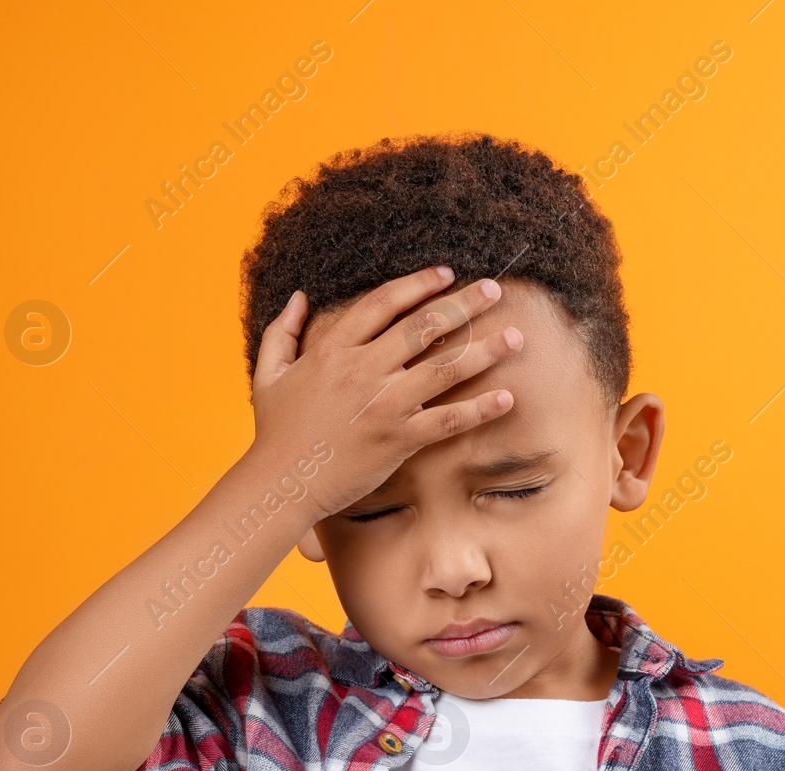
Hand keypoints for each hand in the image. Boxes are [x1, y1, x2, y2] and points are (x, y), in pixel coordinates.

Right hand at [247, 266, 521, 519]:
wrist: (280, 483)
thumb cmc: (275, 431)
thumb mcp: (267, 373)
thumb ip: (282, 331)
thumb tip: (300, 298)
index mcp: (333, 350)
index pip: (383, 303)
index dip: (418, 284)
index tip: (446, 274)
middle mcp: (362, 370)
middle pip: (423, 327)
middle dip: (464, 305)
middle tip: (495, 291)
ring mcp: (383, 405)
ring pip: (444, 369)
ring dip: (484, 351)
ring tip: (516, 337)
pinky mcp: (398, 440)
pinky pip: (447, 420)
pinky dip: (479, 410)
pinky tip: (507, 398)